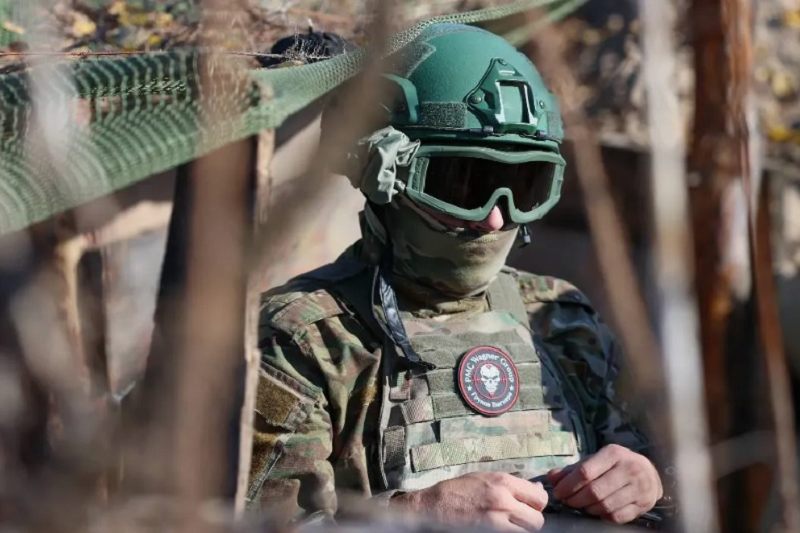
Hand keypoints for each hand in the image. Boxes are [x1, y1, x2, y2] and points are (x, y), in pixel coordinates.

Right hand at [391, 472, 547, 531]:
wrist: (435, 506)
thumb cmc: (459, 490)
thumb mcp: (486, 478)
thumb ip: (512, 484)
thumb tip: (537, 490)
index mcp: (504, 482)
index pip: (540, 498)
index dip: (538, 504)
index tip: (530, 506)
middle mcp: (504, 500)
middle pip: (538, 519)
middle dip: (533, 521)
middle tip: (522, 519)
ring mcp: (497, 519)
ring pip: (528, 531)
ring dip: (523, 529)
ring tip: (511, 524)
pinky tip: (502, 528)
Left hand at [546, 444, 662, 523]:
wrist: (650, 473)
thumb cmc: (616, 465)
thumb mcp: (596, 460)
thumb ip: (573, 469)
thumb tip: (551, 478)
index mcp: (614, 454)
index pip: (585, 472)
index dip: (568, 485)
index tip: (558, 492)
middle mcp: (629, 469)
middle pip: (594, 492)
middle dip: (575, 500)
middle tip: (567, 502)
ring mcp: (639, 488)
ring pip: (605, 506)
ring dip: (587, 509)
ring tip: (581, 505)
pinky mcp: (644, 505)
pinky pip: (617, 517)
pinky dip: (602, 516)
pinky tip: (597, 511)